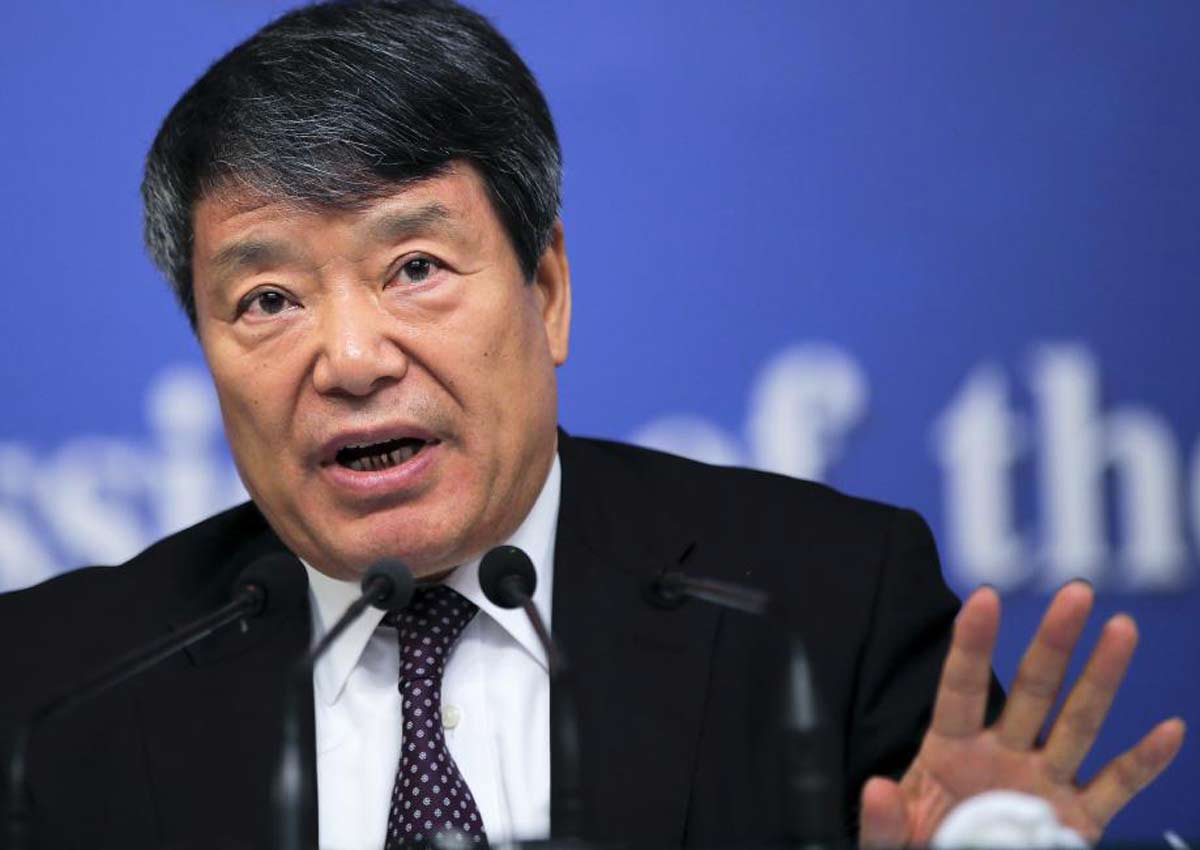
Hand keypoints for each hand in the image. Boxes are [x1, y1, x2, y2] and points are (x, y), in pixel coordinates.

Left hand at [859, 582, 1185, 846]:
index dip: (973, 644)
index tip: (984, 597)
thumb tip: (876, 789)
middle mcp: (1002, 755)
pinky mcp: (1075, 823)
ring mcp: (1041, 784)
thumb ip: (881, 820)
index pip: (961, 687)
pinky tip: (1170, 730)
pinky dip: (1144, 763)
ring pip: (1078, 723)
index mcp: (950, 751)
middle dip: (1055, 642)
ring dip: (1102, 678)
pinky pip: (1115, 789)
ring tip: (1121, 628)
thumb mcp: (891, 840)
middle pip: (1033, 689)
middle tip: (1076, 591)